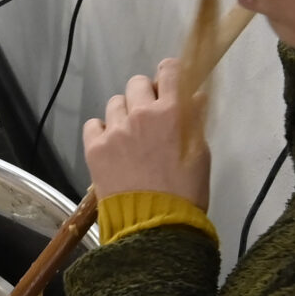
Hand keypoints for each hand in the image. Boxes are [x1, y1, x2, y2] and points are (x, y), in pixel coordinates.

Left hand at [82, 57, 209, 207]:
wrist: (155, 225)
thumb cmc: (186, 191)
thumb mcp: (200, 153)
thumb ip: (194, 120)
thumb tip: (193, 96)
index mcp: (172, 112)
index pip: (169, 70)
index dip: (169, 73)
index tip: (168, 84)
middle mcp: (141, 114)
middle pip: (137, 83)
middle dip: (144, 96)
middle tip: (149, 118)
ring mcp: (115, 130)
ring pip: (115, 103)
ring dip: (123, 114)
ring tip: (129, 138)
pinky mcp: (95, 147)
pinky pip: (93, 124)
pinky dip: (102, 132)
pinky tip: (111, 147)